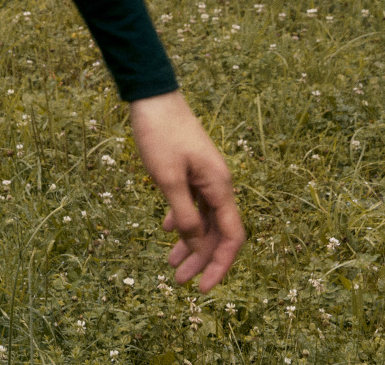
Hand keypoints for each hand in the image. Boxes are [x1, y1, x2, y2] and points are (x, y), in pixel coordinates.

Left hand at [129, 90, 245, 290]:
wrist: (153, 97)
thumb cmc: (160, 134)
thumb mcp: (167, 178)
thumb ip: (184, 213)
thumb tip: (195, 244)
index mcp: (220, 188)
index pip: (230, 237)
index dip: (220, 265)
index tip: (204, 288)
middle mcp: (219, 184)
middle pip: (216, 232)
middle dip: (200, 259)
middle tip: (178, 281)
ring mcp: (206, 177)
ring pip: (203, 219)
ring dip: (189, 242)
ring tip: (170, 265)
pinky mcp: (192, 169)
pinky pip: (193, 202)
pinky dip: (182, 219)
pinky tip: (167, 230)